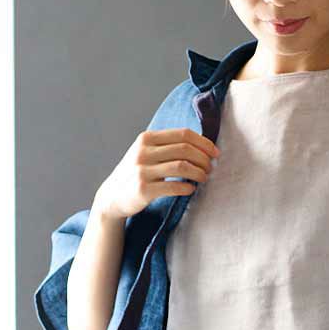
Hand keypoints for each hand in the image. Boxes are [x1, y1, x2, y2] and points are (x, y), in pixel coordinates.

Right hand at [95, 128, 222, 220]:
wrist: (113, 195)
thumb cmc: (137, 173)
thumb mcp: (146, 152)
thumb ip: (167, 146)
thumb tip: (201, 144)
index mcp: (147, 138)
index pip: (183, 134)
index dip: (203, 143)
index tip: (215, 153)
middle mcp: (143, 152)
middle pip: (184, 149)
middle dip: (203, 159)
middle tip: (210, 168)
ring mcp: (142, 170)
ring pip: (181, 167)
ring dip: (199, 173)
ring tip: (204, 178)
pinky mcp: (143, 189)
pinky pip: (173, 187)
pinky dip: (187, 188)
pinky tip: (191, 189)